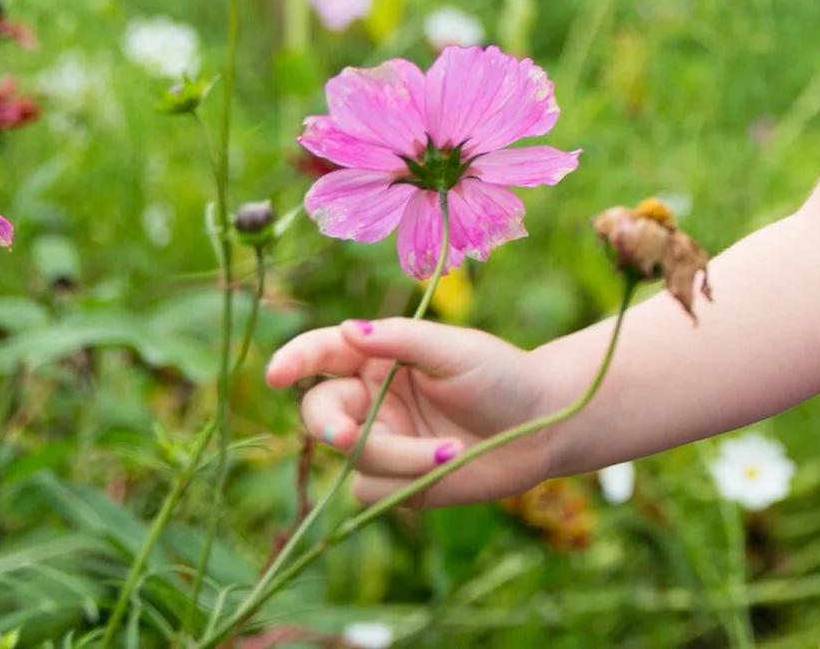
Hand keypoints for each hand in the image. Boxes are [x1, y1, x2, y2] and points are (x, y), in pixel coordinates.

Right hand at [264, 316, 558, 505]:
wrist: (542, 426)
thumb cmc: (502, 375)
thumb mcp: (456, 349)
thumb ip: (401, 340)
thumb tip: (349, 329)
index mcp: (379, 355)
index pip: (323, 353)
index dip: (295, 360)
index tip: (277, 374)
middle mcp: (371, 398)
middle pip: (322, 413)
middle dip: (332, 425)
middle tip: (347, 433)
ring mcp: (380, 440)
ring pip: (352, 459)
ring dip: (398, 457)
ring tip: (452, 449)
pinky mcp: (393, 481)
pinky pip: (370, 489)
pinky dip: (405, 481)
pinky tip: (447, 465)